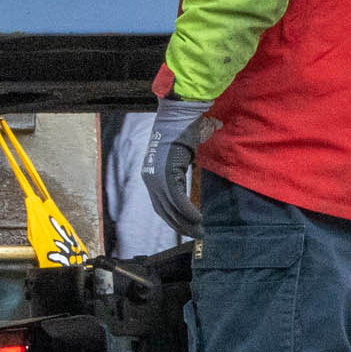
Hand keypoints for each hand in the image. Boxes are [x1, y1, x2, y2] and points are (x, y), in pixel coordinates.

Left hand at [147, 98, 216, 237]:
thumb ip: (178, 174)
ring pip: (170, 208)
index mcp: (150, 175)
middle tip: (196, 235)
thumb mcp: (178, 159)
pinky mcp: (167, 173)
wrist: (179, 116)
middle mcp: (150, 178)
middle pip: (163, 211)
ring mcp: (157, 176)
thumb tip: (187, 190)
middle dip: (180, 225)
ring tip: (200, 231)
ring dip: (186, 222)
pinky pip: (177, 199)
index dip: (173, 220)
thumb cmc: (181, 134)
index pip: (159, 206)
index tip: (186, 228)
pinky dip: (188, 211)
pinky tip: (199, 219)